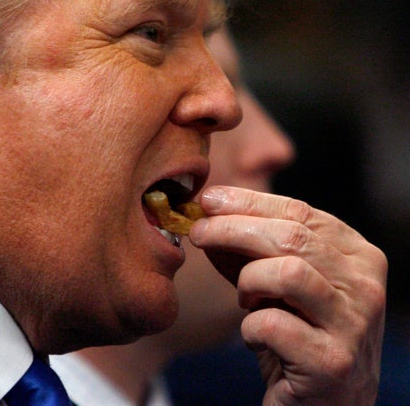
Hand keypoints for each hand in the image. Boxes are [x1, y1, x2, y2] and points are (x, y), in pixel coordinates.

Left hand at [190, 186, 386, 404]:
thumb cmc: (296, 335)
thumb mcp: (276, 283)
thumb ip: (250, 247)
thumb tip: (207, 212)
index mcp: (357, 255)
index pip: (300, 211)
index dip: (248, 202)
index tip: (208, 200)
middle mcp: (366, 285)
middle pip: (291, 237)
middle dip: (233, 228)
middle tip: (197, 233)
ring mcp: (354, 324)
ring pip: (287, 272)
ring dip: (249, 280)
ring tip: (244, 299)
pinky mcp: (333, 363)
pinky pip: (273, 324)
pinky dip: (250, 327)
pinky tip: (255, 336)